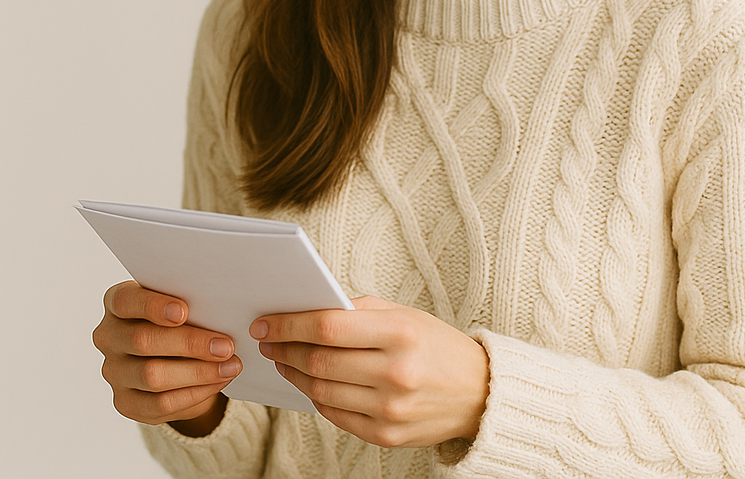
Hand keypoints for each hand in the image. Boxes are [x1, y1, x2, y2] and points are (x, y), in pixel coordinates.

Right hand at [93, 280, 241, 433]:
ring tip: (231, 366)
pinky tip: (219, 381)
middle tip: (226, 346)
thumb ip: (191, 301)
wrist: (176, 352)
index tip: (183, 311)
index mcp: (118, 302)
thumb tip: (221, 310)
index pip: (125, 301)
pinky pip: (160, 403)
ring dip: (198, 372)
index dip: (153, 306)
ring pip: (152, 376)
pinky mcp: (125, 402)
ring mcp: (114, 372)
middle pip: (143, 341)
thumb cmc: (183, 315)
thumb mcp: (184, 300)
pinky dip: (195, 393)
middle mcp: (109, 337)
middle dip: (190, 344)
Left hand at [251, 296, 488, 447]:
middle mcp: (395, 373)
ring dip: (294, 374)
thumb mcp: (406, 314)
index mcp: (401, 333)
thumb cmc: (436, 345)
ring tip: (284, 360)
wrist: (478, 392)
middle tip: (268, 340)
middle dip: (285, 349)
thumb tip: (309, 309)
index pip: (329, 327)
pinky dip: (316, 397)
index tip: (266, 322)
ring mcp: (390, 409)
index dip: (290, 325)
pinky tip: (310, 381)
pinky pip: (335, 415)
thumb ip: (360, 310)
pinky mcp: (386, 436)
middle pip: (320, 361)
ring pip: (321, 390)